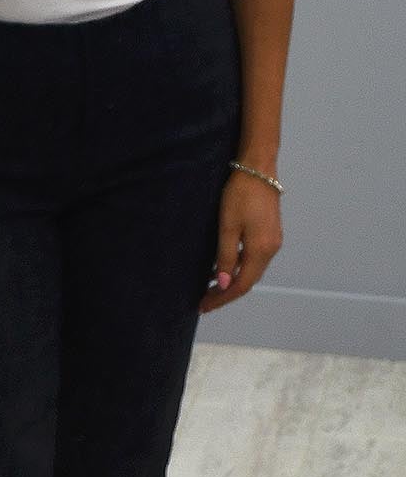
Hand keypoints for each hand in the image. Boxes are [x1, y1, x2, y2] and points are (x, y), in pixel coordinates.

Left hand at [200, 169, 281, 312]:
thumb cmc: (240, 195)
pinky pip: (254, 260)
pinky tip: (224, 269)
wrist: (258, 170)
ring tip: (210, 289)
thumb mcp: (228, 227)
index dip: (222, 298)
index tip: (204, 306)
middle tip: (203, 301)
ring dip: (232, 282)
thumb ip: (226, 257)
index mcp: (261, 250)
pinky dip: (239, 269)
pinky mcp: (270, 234)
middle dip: (226, 294)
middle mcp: (271, 250)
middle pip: (248, 281)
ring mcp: (273, 242)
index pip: (241, 285)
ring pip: (251, 271)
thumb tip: (225, 285)